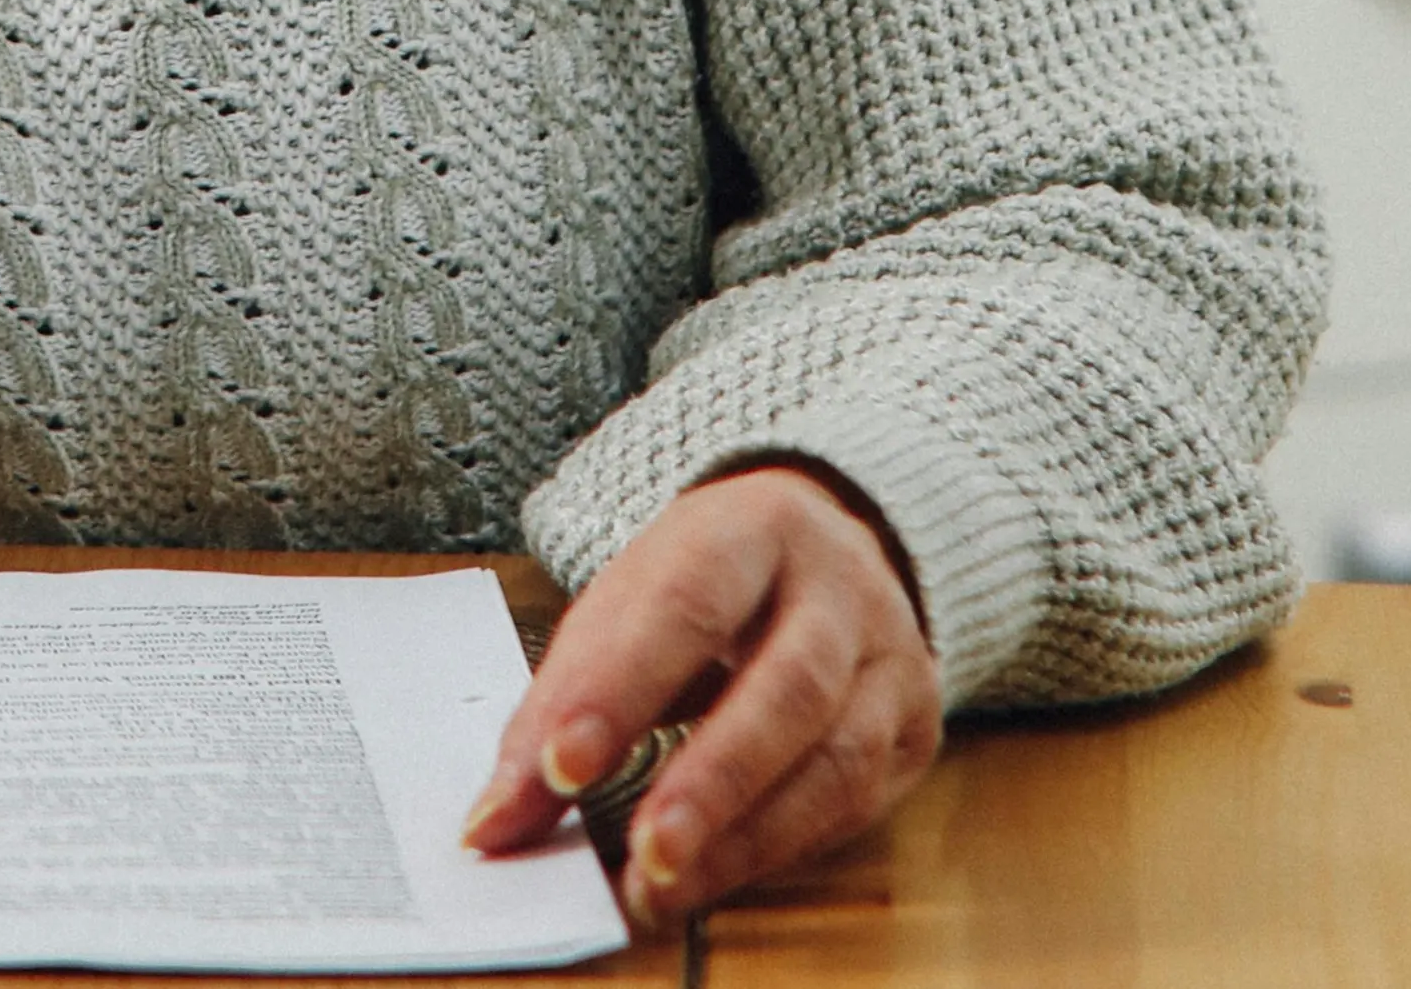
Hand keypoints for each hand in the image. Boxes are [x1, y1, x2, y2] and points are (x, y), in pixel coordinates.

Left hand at [464, 464, 940, 929]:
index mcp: (749, 527)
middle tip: (643, 853)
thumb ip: (559, 707)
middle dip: (710, 780)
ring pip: (838, 757)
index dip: (622, 688)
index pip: (685, 603)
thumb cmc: (704, 583)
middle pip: (788, 686)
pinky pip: (858, 801)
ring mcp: (891, 656)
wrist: (822, 545)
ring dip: (746, 836)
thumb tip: (495, 822)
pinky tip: (718, 872)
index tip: (559, 767)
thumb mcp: (624, 605)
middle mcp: (838, 586)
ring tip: (666, 883)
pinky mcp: (915, 724)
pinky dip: (780, 847)